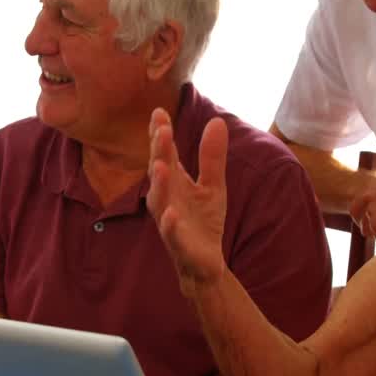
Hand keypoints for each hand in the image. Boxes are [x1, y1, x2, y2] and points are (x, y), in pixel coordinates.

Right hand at [147, 109, 228, 296]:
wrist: (204, 264)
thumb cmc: (203, 222)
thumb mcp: (213, 185)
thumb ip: (211, 157)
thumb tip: (217, 121)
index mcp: (173, 183)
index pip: (165, 154)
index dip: (160, 134)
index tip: (159, 112)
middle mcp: (166, 199)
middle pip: (159, 172)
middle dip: (159, 152)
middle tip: (161, 130)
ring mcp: (169, 222)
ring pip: (159, 202)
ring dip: (159, 184)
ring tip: (160, 166)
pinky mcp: (179, 245)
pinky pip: (172, 234)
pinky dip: (170, 225)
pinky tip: (171, 214)